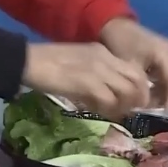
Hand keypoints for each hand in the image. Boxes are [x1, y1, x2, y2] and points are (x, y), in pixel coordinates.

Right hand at [22, 43, 150, 119]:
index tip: (133, 101)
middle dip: (138, 99)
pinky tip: (103, 114)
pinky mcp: (87, 83)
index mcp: (103, 52)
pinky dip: (110, 111)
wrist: (28, 60)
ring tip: (115, 114)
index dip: (139, 88)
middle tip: (129, 111)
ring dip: (125, 106)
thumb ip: (96, 75)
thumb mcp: (79, 63)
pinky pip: (109, 100)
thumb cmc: (48, 64)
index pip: (134, 70)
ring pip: (128, 91)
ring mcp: (97, 70)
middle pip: (137, 80)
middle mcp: (105, 59)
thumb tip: (108, 96)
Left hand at [99, 18, 167, 113]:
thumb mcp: (130, 68)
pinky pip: (167, 72)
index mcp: (166, 55)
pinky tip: (150, 91)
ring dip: (164, 91)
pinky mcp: (165, 53)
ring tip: (151, 103)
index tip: (164, 114)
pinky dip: (161, 83)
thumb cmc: (120, 45)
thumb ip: (141, 87)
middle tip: (155, 110)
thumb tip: (146, 105)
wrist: (114, 24)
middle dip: (167, 97)